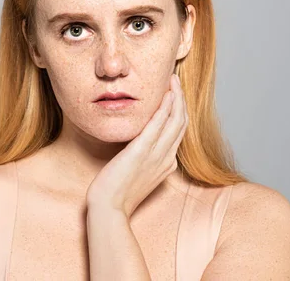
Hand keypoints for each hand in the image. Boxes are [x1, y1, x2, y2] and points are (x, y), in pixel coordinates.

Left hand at [86, 73, 188, 217]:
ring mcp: (156, 155)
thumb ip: (142, 157)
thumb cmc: (116, 192)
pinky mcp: (141, 152)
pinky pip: (158, 126)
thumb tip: (138, 143)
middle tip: (174, 80)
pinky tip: (166, 95)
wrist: (108, 208)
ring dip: (176, 98)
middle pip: (181, 123)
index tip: (173, 94)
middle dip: (180, 98)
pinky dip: (165, 109)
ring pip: (175, 121)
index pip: (178, 131)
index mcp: (166, 163)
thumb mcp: (135, 172)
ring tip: (172, 80)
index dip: (178, 110)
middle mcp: (166, 158)